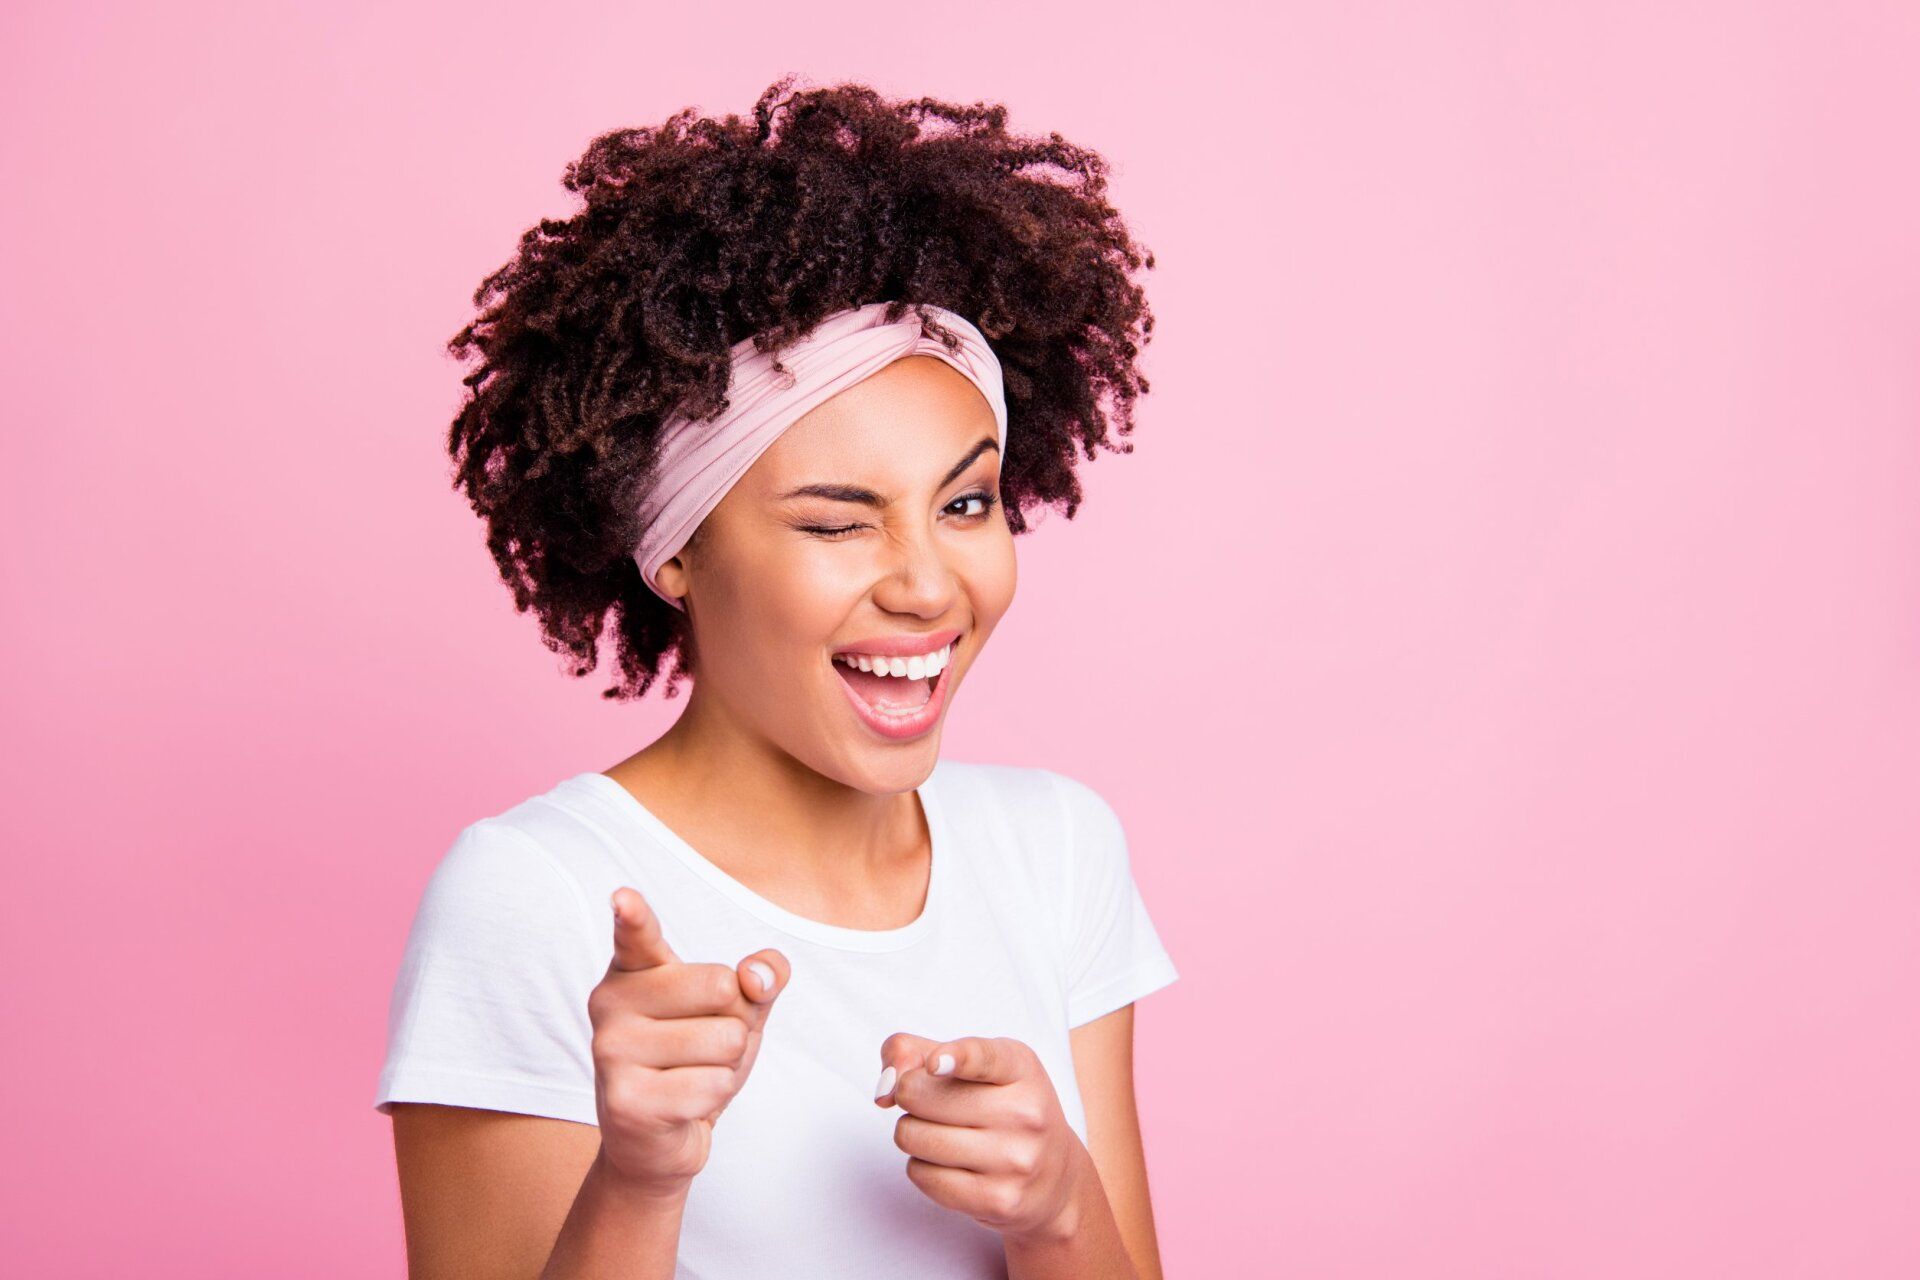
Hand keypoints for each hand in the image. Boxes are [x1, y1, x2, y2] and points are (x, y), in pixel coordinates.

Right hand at [587, 886, 788, 1195]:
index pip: (637, 935)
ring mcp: (611, 1052)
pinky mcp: (625, 1101)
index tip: (624, 898)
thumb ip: (761, 977)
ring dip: (726, 1067)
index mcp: (633, 970)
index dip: (633, 915)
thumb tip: (759, 978)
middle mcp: (610, 1003)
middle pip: (724, 987)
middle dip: (736, 1023)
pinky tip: (682, 1106)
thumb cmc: (696, 1059)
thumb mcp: (737, 1010)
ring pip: (726, 1040)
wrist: (656, 1140)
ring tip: (689, 1076)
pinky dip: (714, 1098)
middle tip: (700, 1047)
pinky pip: (713, 1086)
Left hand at [874, 1033, 1090, 1242]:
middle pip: (920, 1095)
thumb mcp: (976, 1067)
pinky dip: (922, 1168)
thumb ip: (917, 1052)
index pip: (984, 1058)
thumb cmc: (1003, 1110)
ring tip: (943, 1134)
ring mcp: (1014, 1160)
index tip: (935, 1063)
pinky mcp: (999, 1200)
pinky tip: (949, 1165)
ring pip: (914, 1137)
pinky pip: (922, 1177)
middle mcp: (1025, 1113)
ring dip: (912, 1134)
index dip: (955, 1058)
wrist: (1055, 1178)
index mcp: (1020, 1068)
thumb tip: (884, 1090)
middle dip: (909, 1097)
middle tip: (933, 1105)